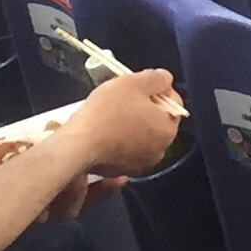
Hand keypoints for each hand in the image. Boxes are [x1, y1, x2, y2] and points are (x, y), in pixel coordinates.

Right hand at [61, 69, 179, 176]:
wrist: (77, 145)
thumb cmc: (109, 111)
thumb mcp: (135, 82)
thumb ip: (157, 78)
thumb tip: (166, 79)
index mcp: (167, 131)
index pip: (174, 103)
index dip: (159, 89)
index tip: (141, 84)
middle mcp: (159, 152)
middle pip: (158, 120)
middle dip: (146, 106)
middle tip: (127, 96)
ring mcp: (139, 165)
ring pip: (141, 135)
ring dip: (133, 122)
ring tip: (114, 111)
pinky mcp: (119, 171)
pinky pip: (126, 148)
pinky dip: (121, 138)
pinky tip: (106, 129)